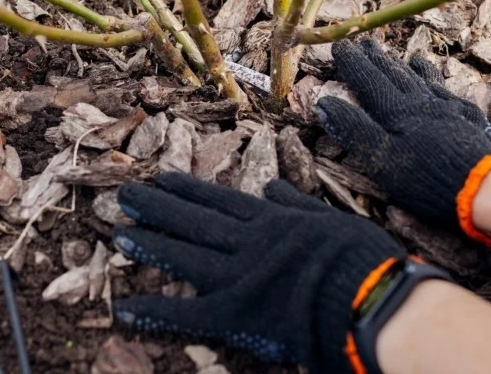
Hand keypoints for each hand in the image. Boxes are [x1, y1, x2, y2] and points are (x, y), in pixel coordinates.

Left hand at [112, 173, 403, 372]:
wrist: (370, 298)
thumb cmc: (362, 259)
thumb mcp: (331, 219)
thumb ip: (298, 205)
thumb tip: (274, 188)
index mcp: (272, 221)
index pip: (220, 201)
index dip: (188, 190)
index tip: (162, 177)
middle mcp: (247, 242)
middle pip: (194, 221)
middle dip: (158, 206)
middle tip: (126, 194)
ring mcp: (238, 275)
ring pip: (184, 255)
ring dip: (151, 243)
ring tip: (120, 231)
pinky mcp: (235, 312)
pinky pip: (187, 312)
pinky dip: (154, 310)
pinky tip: (124, 307)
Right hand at [317, 39, 490, 247]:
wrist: (486, 188)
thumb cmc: (427, 178)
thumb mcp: (381, 159)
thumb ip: (354, 129)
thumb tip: (325, 102)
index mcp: (397, 112)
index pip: (369, 81)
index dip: (353, 64)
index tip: (339, 46)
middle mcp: (422, 103)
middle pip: (395, 74)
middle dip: (377, 58)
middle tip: (365, 42)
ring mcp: (448, 109)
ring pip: (422, 80)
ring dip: (406, 67)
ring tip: (400, 55)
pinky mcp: (469, 119)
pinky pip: (447, 91)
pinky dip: (435, 80)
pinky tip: (436, 80)